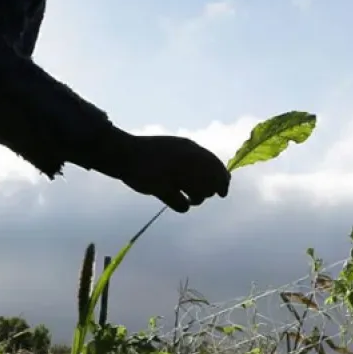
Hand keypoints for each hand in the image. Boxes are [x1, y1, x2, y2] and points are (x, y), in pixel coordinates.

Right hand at [112, 134, 230, 212]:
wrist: (126, 153)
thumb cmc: (155, 152)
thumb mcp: (180, 148)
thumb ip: (202, 159)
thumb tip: (226, 177)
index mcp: (190, 148)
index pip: (217, 167)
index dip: (223, 181)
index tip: (222, 192)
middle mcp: (184, 160)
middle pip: (211, 184)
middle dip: (208, 192)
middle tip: (197, 193)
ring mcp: (172, 174)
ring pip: (199, 196)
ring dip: (196, 200)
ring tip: (188, 198)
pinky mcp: (161, 188)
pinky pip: (182, 205)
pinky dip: (182, 205)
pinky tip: (175, 200)